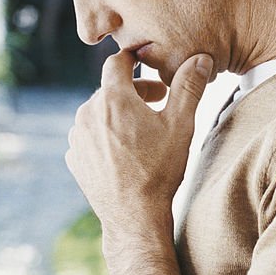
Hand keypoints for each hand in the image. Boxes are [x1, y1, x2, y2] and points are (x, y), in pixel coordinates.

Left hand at [65, 50, 212, 253]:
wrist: (134, 215)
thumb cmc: (159, 170)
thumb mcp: (181, 125)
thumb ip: (189, 86)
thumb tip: (201, 58)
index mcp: (112, 98)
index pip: (117, 62)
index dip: (135, 60)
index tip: (148, 67)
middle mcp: (88, 112)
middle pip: (109, 89)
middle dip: (133, 92)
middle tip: (158, 103)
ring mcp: (78, 136)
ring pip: (98, 112)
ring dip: (118, 114)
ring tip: (141, 131)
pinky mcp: (74, 157)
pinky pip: (89, 136)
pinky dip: (104, 136)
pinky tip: (124, 150)